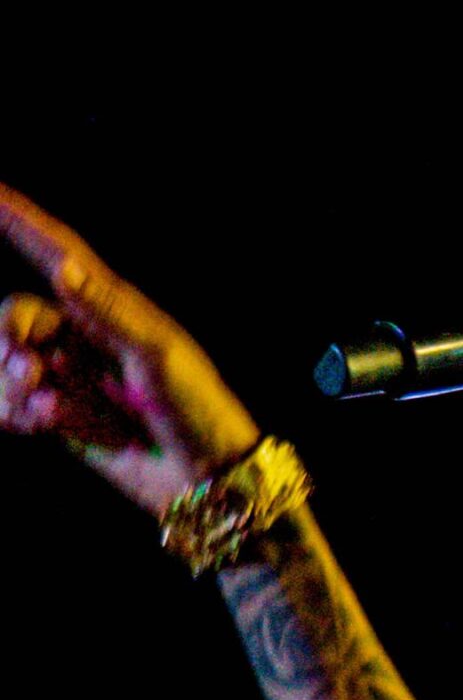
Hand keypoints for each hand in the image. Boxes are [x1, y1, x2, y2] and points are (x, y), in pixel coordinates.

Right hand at [0, 181, 260, 517]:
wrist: (206, 479)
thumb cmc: (198, 411)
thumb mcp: (158, 359)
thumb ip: (108, 314)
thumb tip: (63, 267)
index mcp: (115, 309)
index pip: (59, 252)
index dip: (22, 220)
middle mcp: (86, 337)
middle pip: (18, 314)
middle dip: (9, 335)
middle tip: (29, 369)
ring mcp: (72, 378)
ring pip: (9, 362)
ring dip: (13, 385)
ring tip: (48, 409)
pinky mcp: (62, 418)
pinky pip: (12, 404)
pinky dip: (17, 412)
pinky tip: (44, 426)